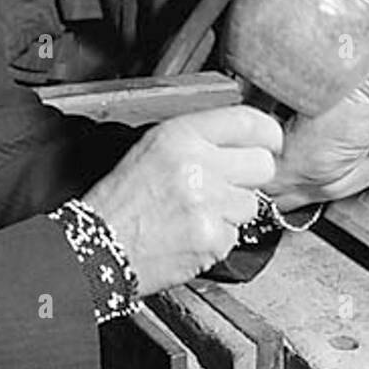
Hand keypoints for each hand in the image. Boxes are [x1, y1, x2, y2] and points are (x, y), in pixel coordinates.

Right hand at [82, 105, 281, 297]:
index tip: (270, 142)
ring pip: (252, 203)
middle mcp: (197, 164)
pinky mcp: (212, 239)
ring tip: (199, 212)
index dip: (267, 133)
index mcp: (181, 135)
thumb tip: (244, 136)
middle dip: (251, 176)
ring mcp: (208, 204)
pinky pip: (236, 234)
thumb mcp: (153, 147)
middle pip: (263, 164)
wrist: (98, 247)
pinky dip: (219, 238)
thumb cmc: (123, 200)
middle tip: (229, 184)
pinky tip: (192, 233)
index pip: (248, 121)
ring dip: (232, 210)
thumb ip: (199, 137)